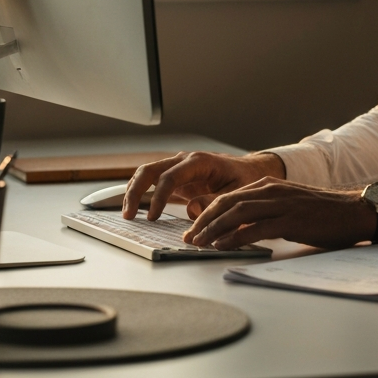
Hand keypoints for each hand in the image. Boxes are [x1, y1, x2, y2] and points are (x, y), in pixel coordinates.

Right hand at [122, 150, 285, 220]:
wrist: (250, 171)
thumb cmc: (245, 179)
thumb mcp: (237, 192)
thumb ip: (215, 201)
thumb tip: (191, 209)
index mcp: (199, 162)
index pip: (170, 177)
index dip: (158, 197)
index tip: (153, 217)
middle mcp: (185, 161)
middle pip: (150, 170)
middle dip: (136, 190)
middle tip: (128, 214)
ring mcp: (179, 168)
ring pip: (147, 173)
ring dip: (134, 191)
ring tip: (127, 213)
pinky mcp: (177, 179)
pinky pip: (153, 182)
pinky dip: (141, 193)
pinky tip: (135, 209)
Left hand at [184, 179, 377, 250]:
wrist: (353, 211)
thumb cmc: (322, 213)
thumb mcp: (287, 207)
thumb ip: (263, 214)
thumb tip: (237, 230)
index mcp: (268, 185)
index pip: (228, 197)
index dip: (206, 213)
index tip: (193, 229)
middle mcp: (271, 190)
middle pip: (226, 203)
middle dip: (203, 221)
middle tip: (188, 238)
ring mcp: (281, 204)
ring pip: (237, 213)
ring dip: (214, 229)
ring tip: (198, 244)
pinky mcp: (291, 220)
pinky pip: (256, 228)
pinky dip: (236, 237)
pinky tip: (223, 246)